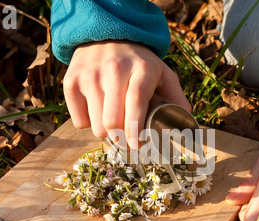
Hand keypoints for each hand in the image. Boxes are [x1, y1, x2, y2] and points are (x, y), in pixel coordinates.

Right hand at [62, 40, 190, 148]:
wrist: (105, 37)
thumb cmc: (138, 63)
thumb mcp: (162, 73)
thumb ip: (175, 98)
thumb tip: (187, 124)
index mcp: (142, 68)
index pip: (136, 100)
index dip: (135, 126)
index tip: (137, 146)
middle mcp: (113, 70)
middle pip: (112, 121)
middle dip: (122, 138)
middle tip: (128, 139)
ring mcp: (89, 75)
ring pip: (96, 126)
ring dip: (107, 132)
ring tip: (113, 119)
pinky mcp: (70, 82)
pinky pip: (79, 122)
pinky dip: (88, 123)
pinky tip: (96, 109)